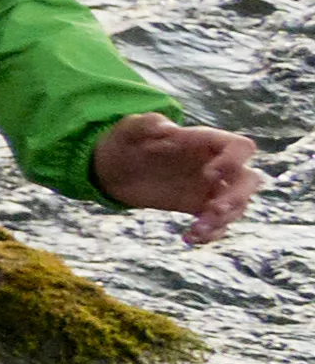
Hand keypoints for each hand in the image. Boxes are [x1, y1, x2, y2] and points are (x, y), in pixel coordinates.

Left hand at [96, 116, 261, 244]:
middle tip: (213, 210)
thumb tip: (167, 130)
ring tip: (196, 231)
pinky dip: (210, 233)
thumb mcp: (130, 128)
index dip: (234, 161)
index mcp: (206, 142)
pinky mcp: (199, 206)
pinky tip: (189, 238)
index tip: (209, 174)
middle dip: (238, 197)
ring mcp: (210, 187)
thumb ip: (147, 125)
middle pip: (249, 180)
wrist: (114, 168)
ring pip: (238, 206)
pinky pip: (219, 223)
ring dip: (223, 221)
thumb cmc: (126, 141)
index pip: (241, 147)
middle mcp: (216, 164)